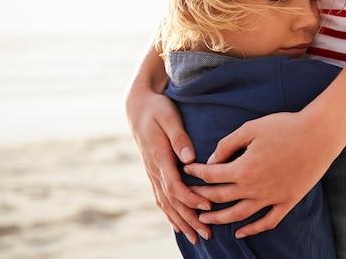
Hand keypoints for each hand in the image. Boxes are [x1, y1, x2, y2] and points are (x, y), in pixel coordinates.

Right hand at [125, 87, 211, 242]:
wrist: (137, 106)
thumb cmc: (157, 108)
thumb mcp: (168, 117)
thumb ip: (179, 137)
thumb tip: (190, 157)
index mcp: (159, 157)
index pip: (174, 185)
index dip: (190, 198)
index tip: (207, 206)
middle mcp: (154, 169)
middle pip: (171, 201)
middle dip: (189, 219)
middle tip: (206, 235)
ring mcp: (152, 172)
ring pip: (166, 203)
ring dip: (181, 221)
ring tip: (196, 237)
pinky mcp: (154, 172)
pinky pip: (161, 198)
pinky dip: (170, 214)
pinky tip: (179, 225)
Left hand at [183, 110, 344, 238]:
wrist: (319, 134)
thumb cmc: (285, 126)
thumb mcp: (251, 128)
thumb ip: (228, 144)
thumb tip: (212, 159)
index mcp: (243, 168)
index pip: (211, 175)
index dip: (197, 172)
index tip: (188, 170)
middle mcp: (255, 188)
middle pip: (220, 198)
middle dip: (201, 197)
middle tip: (189, 196)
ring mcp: (272, 197)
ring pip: (239, 215)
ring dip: (220, 219)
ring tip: (205, 219)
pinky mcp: (288, 201)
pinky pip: (268, 221)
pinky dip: (253, 230)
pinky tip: (241, 233)